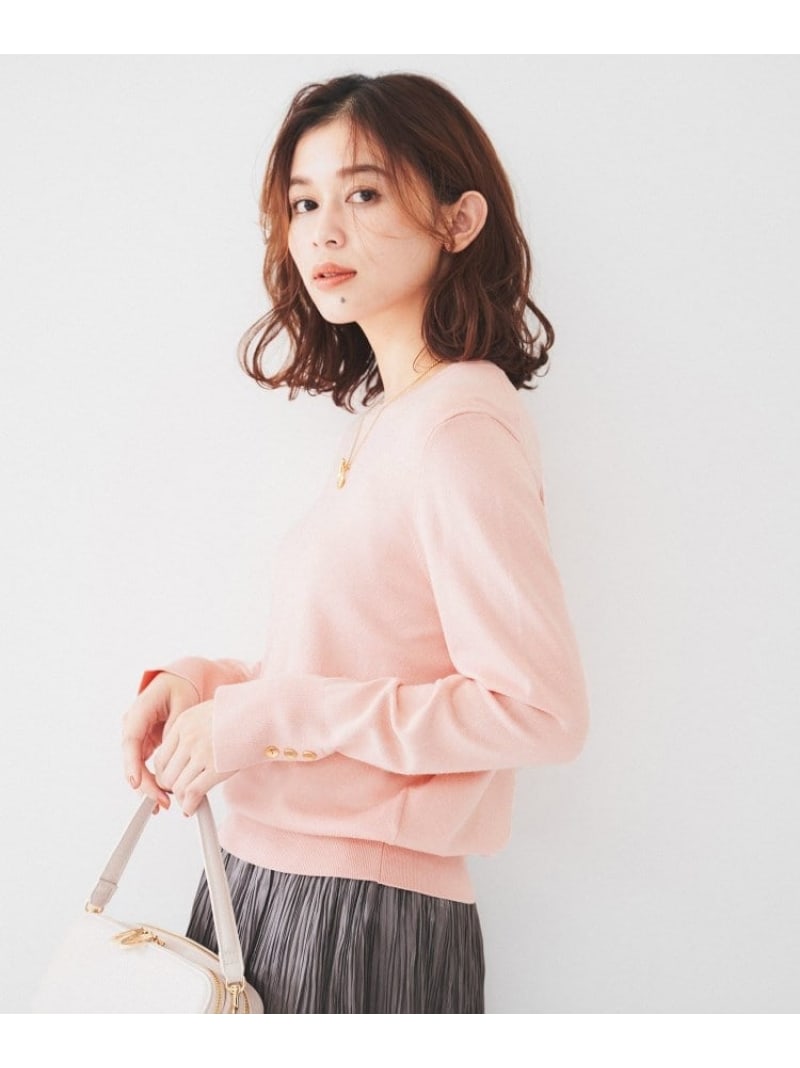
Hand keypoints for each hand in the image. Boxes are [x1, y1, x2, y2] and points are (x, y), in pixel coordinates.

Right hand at [122, 672, 198, 811]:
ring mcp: (137, 734)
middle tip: (159, 800)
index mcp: (140, 711)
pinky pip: (144, 764)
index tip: (138, 783)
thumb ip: (177, 727)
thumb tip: (174, 752)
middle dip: (144, 783)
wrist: (179, 681)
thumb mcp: (184, 703)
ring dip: (148, 785)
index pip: (131, 741)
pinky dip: (151, 779)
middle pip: (132, 759)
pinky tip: (159, 795)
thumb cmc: (181, 687)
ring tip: (160, 803)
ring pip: (137, 765)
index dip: (133, 764)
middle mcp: (133, 724)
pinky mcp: (145, 742)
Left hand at [152, 700, 233, 816]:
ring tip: (189, 801)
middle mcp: (188, 737)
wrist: (264, 712)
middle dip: (172, 788)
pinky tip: (193, 808)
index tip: (170, 781)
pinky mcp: (215, 767)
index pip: (161, 757)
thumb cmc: (243, 711)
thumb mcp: (209, 712)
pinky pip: (192, 792)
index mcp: (183, 723)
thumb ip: (193, 731)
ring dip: (182, 799)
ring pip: (177, 786)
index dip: (164, 774)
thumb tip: (184, 754)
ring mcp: (201, 753)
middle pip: (166, 774)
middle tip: (180, 793)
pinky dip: (190, 805)